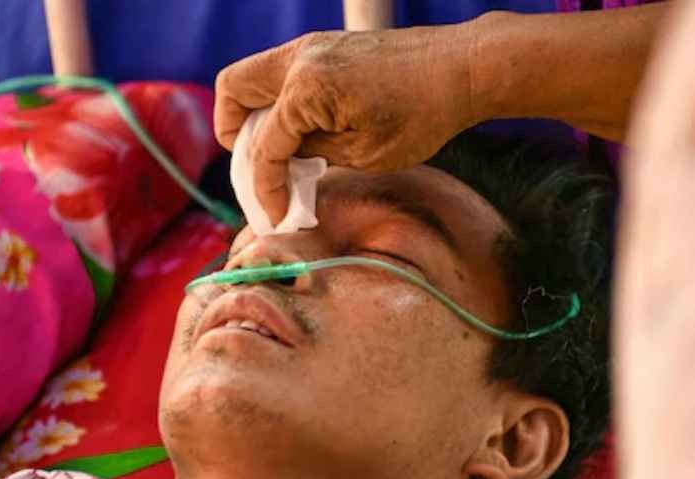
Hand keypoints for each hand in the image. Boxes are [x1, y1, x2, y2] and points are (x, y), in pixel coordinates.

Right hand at [215, 24, 479, 225]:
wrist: (460, 68)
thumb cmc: (422, 113)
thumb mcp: (364, 153)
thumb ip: (313, 155)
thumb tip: (284, 163)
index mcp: (306, 86)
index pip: (264, 145)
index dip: (264, 188)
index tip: (273, 215)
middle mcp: (299, 58)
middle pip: (233, 91)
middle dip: (236, 135)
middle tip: (258, 170)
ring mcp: (311, 47)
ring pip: (253, 78)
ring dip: (256, 117)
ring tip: (282, 155)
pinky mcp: (325, 48)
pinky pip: (281, 75)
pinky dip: (279, 104)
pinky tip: (306, 135)